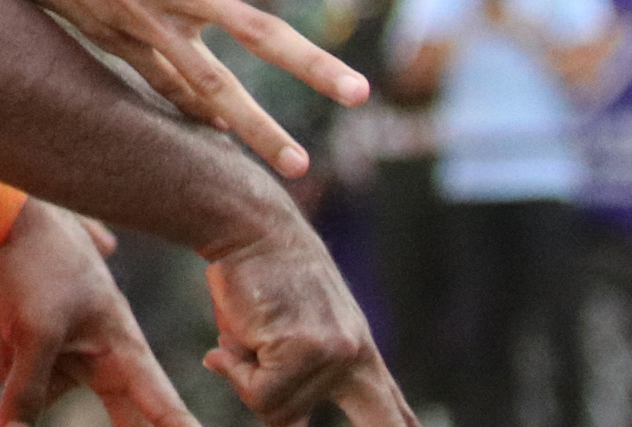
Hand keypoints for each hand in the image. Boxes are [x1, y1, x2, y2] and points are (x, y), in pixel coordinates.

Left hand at [0, 206, 195, 426]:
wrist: (0, 225)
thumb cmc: (39, 267)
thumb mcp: (36, 333)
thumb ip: (30, 391)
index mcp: (121, 347)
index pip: (159, 400)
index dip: (178, 426)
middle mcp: (101, 355)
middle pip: (122, 413)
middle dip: (128, 426)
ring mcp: (68, 354)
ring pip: (47, 395)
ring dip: (21, 371)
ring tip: (13, 326)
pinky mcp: (36, 350)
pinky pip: (19, 379)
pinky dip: (5, 358)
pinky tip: (0, 325)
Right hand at [204, 218, 412, 426]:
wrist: (250, 225)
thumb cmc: (259, 280)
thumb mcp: (283, 338)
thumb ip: (286, 382)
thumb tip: (274, 415)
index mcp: (360, 356)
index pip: (399, 417)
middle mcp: (358, 359)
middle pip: (390, 425)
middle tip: (319, 368)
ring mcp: (337, 354)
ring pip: (280, 410)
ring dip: (247, 381)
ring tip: (242, 336)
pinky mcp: (309, 347)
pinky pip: (260, 393)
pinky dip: (235, 371)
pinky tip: (232, 336)